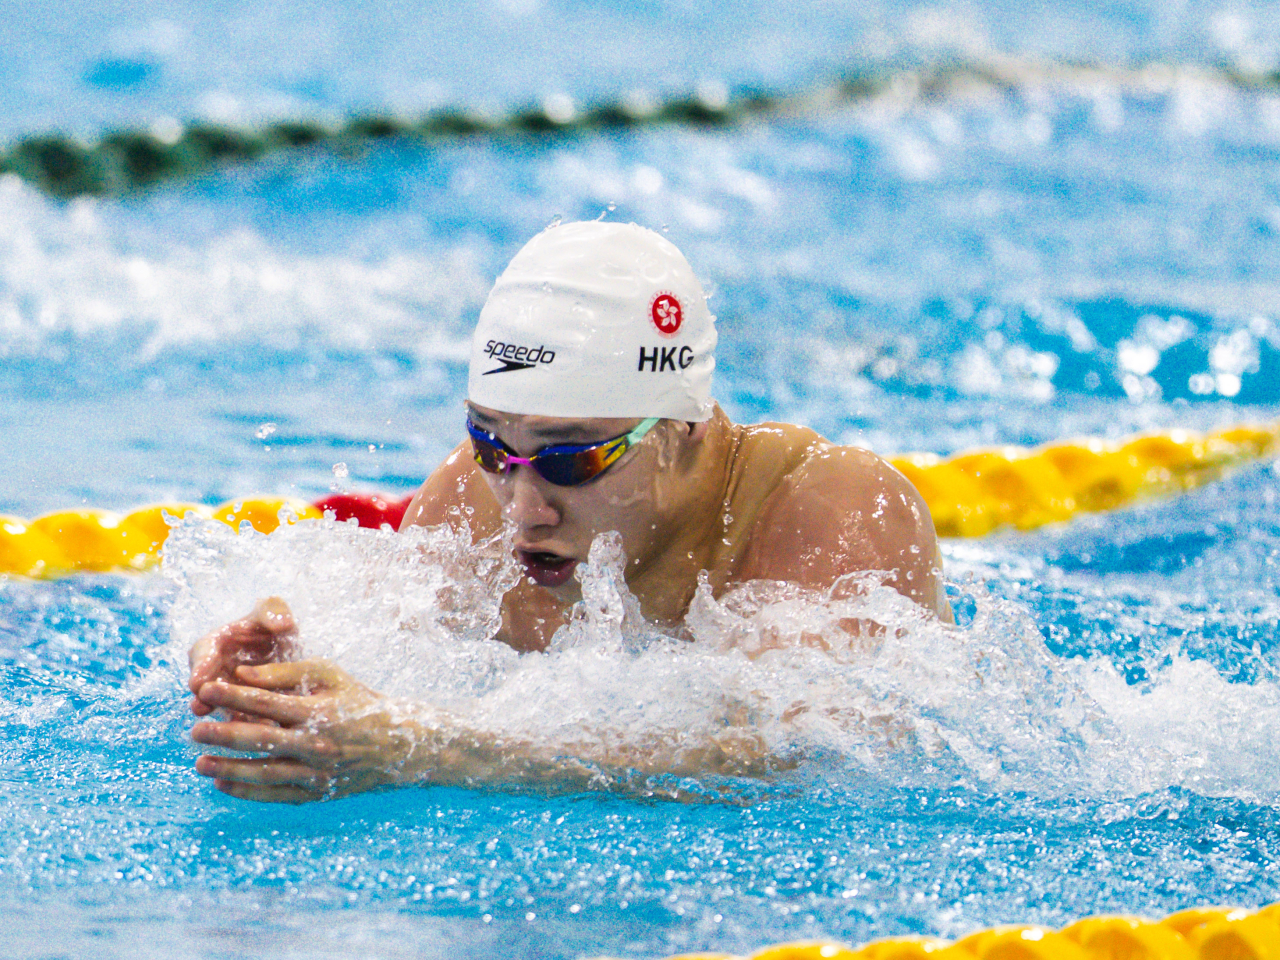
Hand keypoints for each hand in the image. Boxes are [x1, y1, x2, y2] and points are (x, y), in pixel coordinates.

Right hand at [188, 597, 298, 716]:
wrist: (291, 650)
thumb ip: (274, 612)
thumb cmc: (276, 626)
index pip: (203, 652)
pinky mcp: (244, 708)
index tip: (198, 680)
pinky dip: (247, 725)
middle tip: (201, 706)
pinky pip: (243, 718)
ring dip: (222, 714)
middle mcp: (217, 669)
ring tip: (225, 725)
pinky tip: (255, 733)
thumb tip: (284, 623)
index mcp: (218, 643)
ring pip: (222, 704)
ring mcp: (230, 690)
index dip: (201, 667)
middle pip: (205, 683)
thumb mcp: (275, 613)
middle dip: (204, 695)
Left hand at [192, 660, 426, 803]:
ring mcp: (317, 772)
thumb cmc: (357, 701)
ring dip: (229, 768)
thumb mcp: (330, 676)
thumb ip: (286, 671)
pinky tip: (222, 781)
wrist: (397, 746)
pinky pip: (275, 794)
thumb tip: (242, 673)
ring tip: (199, 761)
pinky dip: (247, 791)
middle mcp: (317, 744)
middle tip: (195, 729)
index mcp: (319, 711)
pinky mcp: (316, 793)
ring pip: (264, 773)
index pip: (266, 703)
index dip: (232, 696)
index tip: (205, 690)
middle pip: (260, 740)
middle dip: (223, 735)